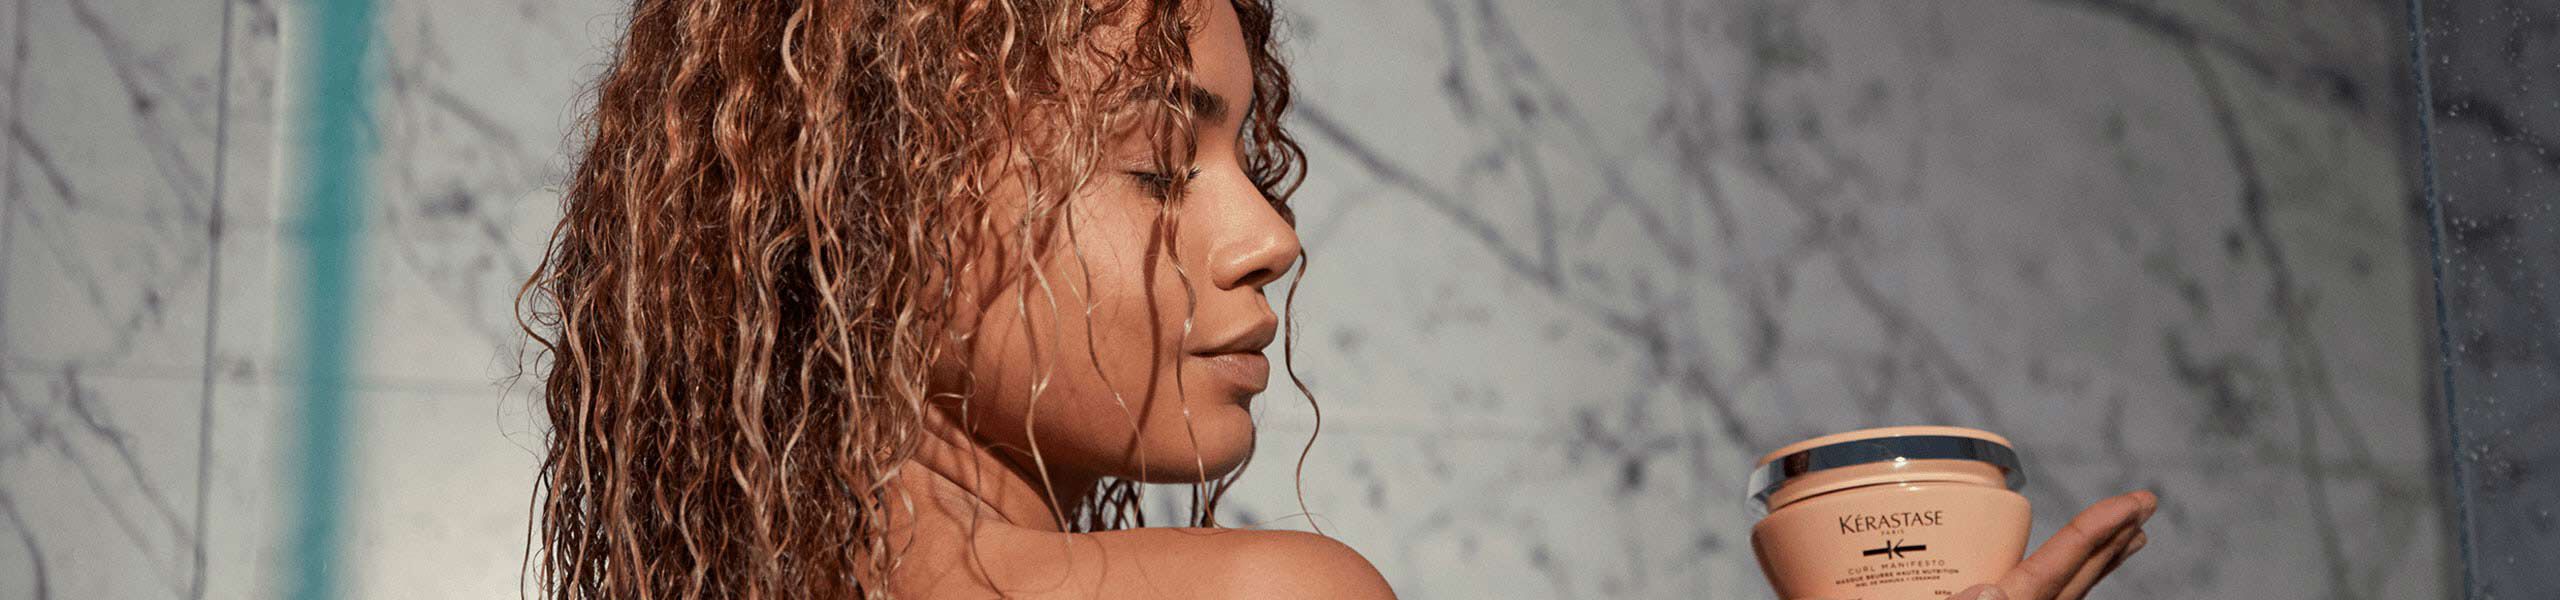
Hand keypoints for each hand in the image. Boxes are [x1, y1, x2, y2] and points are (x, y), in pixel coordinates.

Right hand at [1950, 490, 2157, 599]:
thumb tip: (1989, 592)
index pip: (2064, 559)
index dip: (2100, 526)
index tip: (2132, 503)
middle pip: (2082, 571)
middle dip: (2116, 534)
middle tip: (2146, 503)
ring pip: (2076, 586)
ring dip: (2105, 556)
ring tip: (2132, 534)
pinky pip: (2058, 593)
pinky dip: (2078, 574)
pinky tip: (2074, 570)